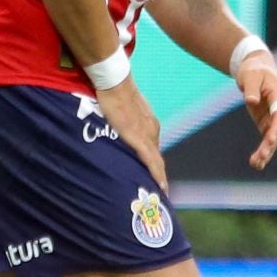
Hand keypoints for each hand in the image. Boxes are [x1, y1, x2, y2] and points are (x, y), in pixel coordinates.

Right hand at [95, 77, 168, 192]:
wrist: (116, 83)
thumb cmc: (117, 91)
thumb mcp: (125, 107)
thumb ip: (126, 119)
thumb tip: (119, 126)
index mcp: (149, 123)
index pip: (154, 148)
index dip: (156, 163)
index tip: (156, 176)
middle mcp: (153, 130)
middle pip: (157, 158)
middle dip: (159, 174)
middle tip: (160, 191)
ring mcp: (147, 135)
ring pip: (157, 162)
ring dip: (159, 178)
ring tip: (161, 193)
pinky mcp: (139, 139)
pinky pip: (150, 161)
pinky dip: (156, 174)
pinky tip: (160, 186)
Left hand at [238, 50, 276, 169]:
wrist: (254, 68)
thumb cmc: (254, 69)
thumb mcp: (251, 75)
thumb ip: (251, 88)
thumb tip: (251, 101)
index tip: (270, 140)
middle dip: (270, 145)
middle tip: (260, 157)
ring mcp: (273, 117)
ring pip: (273, 138)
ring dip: (266, 152)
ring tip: (255, 164)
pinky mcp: (265, 122)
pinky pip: (266, 139)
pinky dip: (262, 150)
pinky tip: (255, 163)